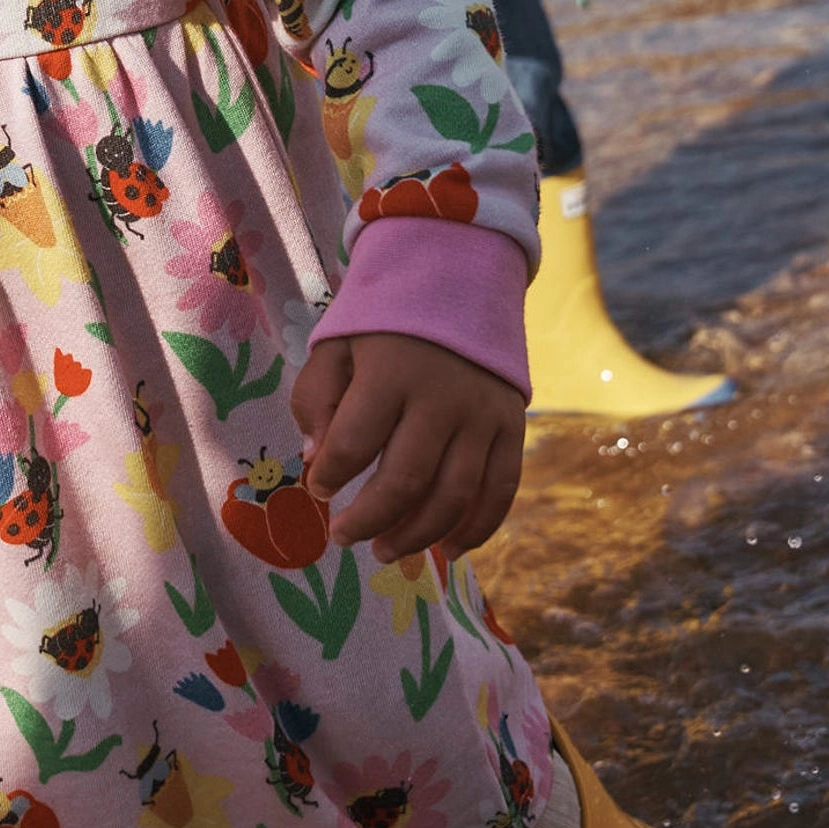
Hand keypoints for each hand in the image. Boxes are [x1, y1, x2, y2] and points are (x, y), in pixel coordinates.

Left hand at [290, 332, 524, 562]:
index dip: (329, 476)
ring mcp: (483, 415)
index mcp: (391, 372)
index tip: (317, 488)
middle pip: (405, 481)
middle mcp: (443, 398)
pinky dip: (477, 529)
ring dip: (416, 535)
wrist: (460, 275)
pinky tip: (448, 552)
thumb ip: (317, 399)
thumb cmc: (385, 318)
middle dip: (368, 520)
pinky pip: (500, 490)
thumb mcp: (336, 343)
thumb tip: (316, 459)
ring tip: (384, 551)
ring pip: (453, 496)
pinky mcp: (512, 426)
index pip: (354, 443)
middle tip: (342, 537)